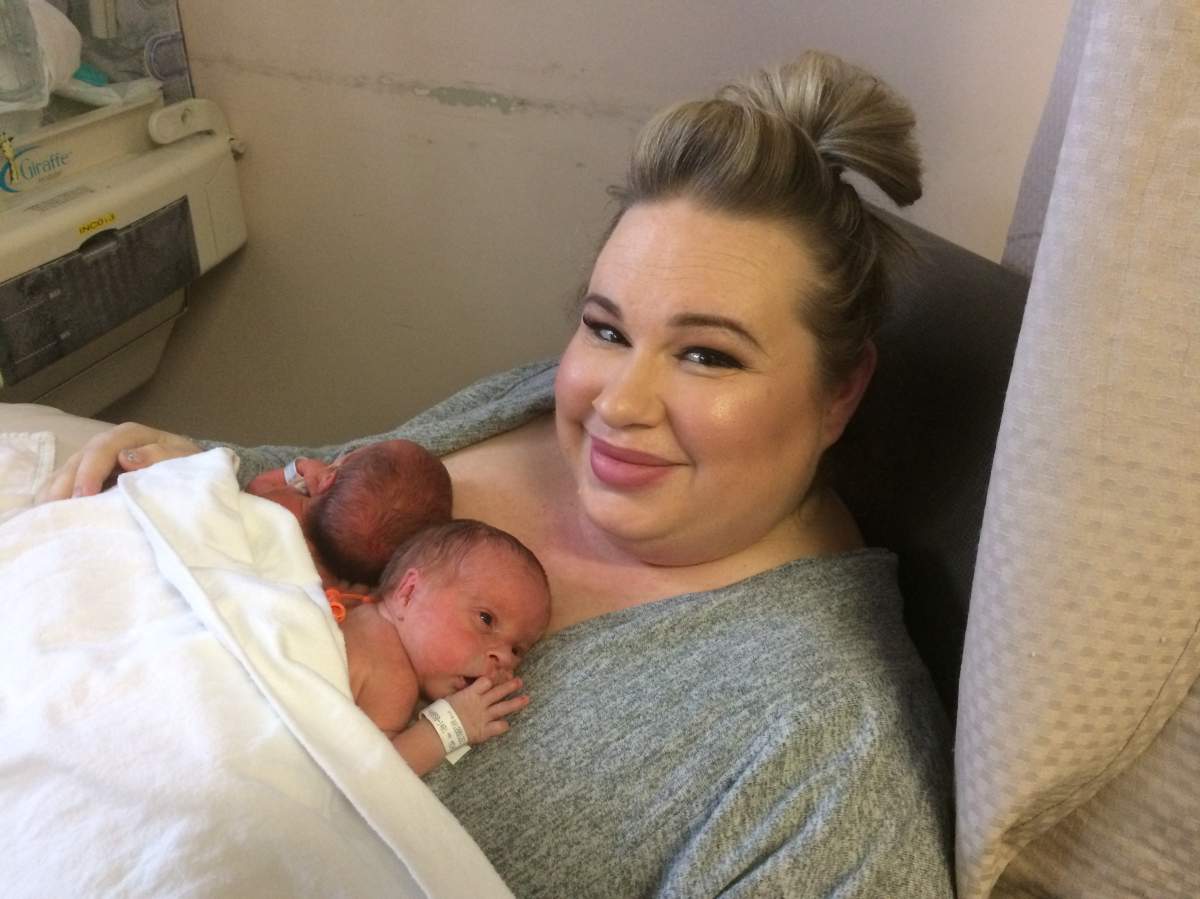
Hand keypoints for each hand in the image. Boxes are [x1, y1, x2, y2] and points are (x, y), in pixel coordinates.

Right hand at [35, 422, 201, 502]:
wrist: (194, 474)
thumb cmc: (188, 466)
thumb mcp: (185, 460)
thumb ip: (160, 456)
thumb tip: (126, 457)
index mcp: (131, 436)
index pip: (104, 448)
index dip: (91, 470)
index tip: (85, 495)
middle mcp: (109, 444)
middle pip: (80, 459)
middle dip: (66, 484)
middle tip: (58, 510)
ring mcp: (96, 460)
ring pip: (67, 470)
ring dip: (55, 491)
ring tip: (45, 514)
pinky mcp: (90, 476)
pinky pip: (66, 483)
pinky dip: (55, 496)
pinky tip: (46, 513)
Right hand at [445, 676, 528, 745]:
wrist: (439, 731)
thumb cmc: (440, 714)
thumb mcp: (449, 698)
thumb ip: (460, 692)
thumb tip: (462, 685)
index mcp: (471, 693)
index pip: (486, 681)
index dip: (492, 678)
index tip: (499, 675)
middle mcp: (480, 703)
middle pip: (498, 692)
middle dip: (510, 686)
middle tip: (520, 681)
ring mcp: (484, 716)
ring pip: (504, 707)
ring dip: (516, 703)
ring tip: (526, 699)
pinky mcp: (485, 730)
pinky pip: (500, 726)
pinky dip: (504, 726)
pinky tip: (506, 725)